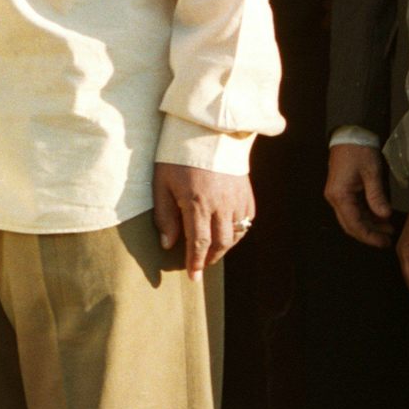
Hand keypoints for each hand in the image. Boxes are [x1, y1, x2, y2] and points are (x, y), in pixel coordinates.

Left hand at [153, 162, 254, 279]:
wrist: (206, 131)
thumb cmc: (177, 156)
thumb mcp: (161, 182)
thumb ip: (164, 215)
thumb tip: (168, 244)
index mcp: (197, 202)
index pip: (198, 242)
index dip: (195, 262)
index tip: (192, 276)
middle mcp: (221, 204)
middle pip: (220, 243)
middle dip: (210, 258)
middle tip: (201, 265)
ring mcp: (237, 199)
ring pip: (236, 234)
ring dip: (224, 247)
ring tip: (211, 251)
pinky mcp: (247, 193)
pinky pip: (247, 221)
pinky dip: (238, 232)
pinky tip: (227, 233)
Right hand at [324, 143, 394, 247]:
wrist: (349, 135)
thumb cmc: (359, 152)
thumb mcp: (372, 173)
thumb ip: (377, 196)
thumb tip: (384, 216)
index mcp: (339, 195)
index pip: (353, 224)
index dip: (368, 236)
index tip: (384, 242)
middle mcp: (335, 198)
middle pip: (350, 225)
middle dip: (368, 235)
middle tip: (387, 241)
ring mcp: (337, 195)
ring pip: (351, 219)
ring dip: (369, 226)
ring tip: (388, 230)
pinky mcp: (342, 192)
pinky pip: (353, 210)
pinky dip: (367, 217)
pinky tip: (380, 218)